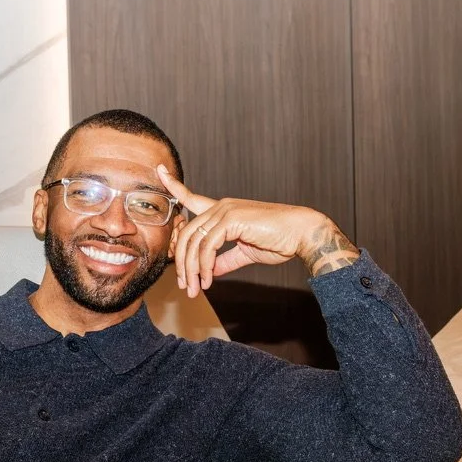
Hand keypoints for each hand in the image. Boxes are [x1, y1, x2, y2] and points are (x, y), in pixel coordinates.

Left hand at [157, 165, 359, 297]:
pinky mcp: (231, 220)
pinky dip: (205, 266)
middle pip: (186, 234)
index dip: (174, 186)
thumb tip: (211, 271)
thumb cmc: (278, 241)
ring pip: (194, 242)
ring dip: (192, 270)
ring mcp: (224, 211)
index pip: (191, 198)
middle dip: (182, 263)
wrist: (301, 234)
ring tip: (196, 289)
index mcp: (222, 210)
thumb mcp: (245, 252)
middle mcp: (220, 206)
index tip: (160, 171)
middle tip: (186, 286)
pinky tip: (209, 280)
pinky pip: (207, 246)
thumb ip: (225, 260)